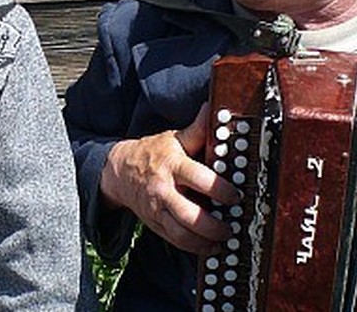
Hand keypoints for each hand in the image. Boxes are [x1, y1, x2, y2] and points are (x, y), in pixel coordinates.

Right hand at [99, 103, 240, 254]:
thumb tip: (212, 108)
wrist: (119, 171)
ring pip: (181, 234)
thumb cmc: (154, 153)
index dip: (219, 189)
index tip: (236, 196)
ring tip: (224, 239)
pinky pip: (175, 242)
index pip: (197, 179)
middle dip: (214, 225)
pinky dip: (195, 248)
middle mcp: (164, 190)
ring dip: (205, 241)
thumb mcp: (174, 138)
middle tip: (232, 224)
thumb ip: (197, 129)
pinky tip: (210, 247)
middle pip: (189, 215)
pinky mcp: (155, 224)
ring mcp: (157, 210)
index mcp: (172, 165)